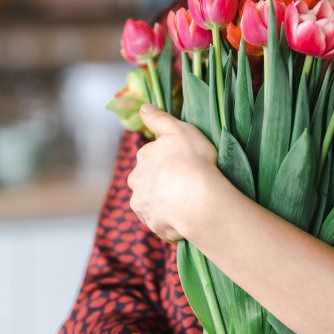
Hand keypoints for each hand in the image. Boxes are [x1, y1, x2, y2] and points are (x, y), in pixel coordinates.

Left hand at [127, 103, 222, 243]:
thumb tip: (143, 108)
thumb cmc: (193, 161)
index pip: (151, 157)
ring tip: (187, 203)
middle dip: (161, 182)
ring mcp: (143, 206)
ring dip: (164, 202)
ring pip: (153, 202)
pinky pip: (161, 222)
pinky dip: (170, 220)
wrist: (197, 199)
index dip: (168, 160)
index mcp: (143, 158)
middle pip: (148, 181)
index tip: (184, 163)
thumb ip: (160, 119)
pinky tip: (185, 217)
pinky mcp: (152, 225)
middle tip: (186, 184)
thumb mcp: (180, 130)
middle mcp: (136, 182)